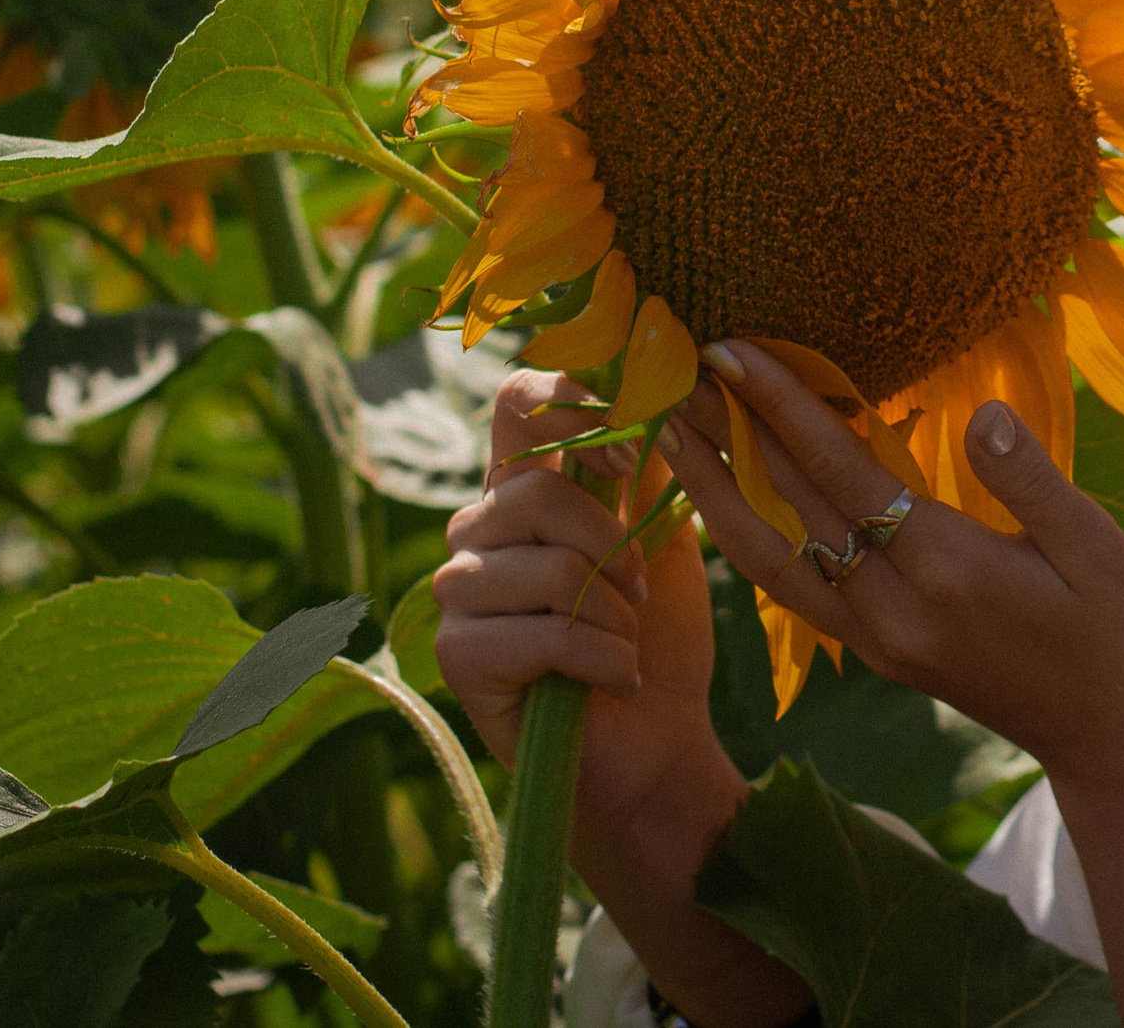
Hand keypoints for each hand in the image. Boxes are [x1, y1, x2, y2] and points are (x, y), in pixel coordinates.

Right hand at [434, 369, 740, 829]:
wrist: (660, 739)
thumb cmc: (660, 631)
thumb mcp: (664, 531)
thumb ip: (648, 461)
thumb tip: (655, 385)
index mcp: (525, 486)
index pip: (518, 401)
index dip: (572, 406)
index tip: (630, 456)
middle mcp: (478, 530)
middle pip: (538, 491)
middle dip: (615, 548)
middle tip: (640, 593)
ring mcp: (459, 593)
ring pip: (547, 567)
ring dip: (613, 614)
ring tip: (625, 642)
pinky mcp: (459, 657)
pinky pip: (543, 634)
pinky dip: (603, 659)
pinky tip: (615, 680)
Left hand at [664, 342, 1123, 798]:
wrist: (1116, 736)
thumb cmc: (1123, 632)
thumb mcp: (1102, 550)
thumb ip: (1033, 481)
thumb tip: (980, 416)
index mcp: (947, 570)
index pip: (843, 473)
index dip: (785, 407)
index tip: (734, 350)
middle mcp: (893, 609)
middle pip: (789, 508)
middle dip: (730, 434)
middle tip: (676, 367)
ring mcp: (876, 638)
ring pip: (769, 557)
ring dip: (713, 492)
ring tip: (669, 430)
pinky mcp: (875, 652)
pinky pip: (791, 586)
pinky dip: (747, 536)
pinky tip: (725, 500)